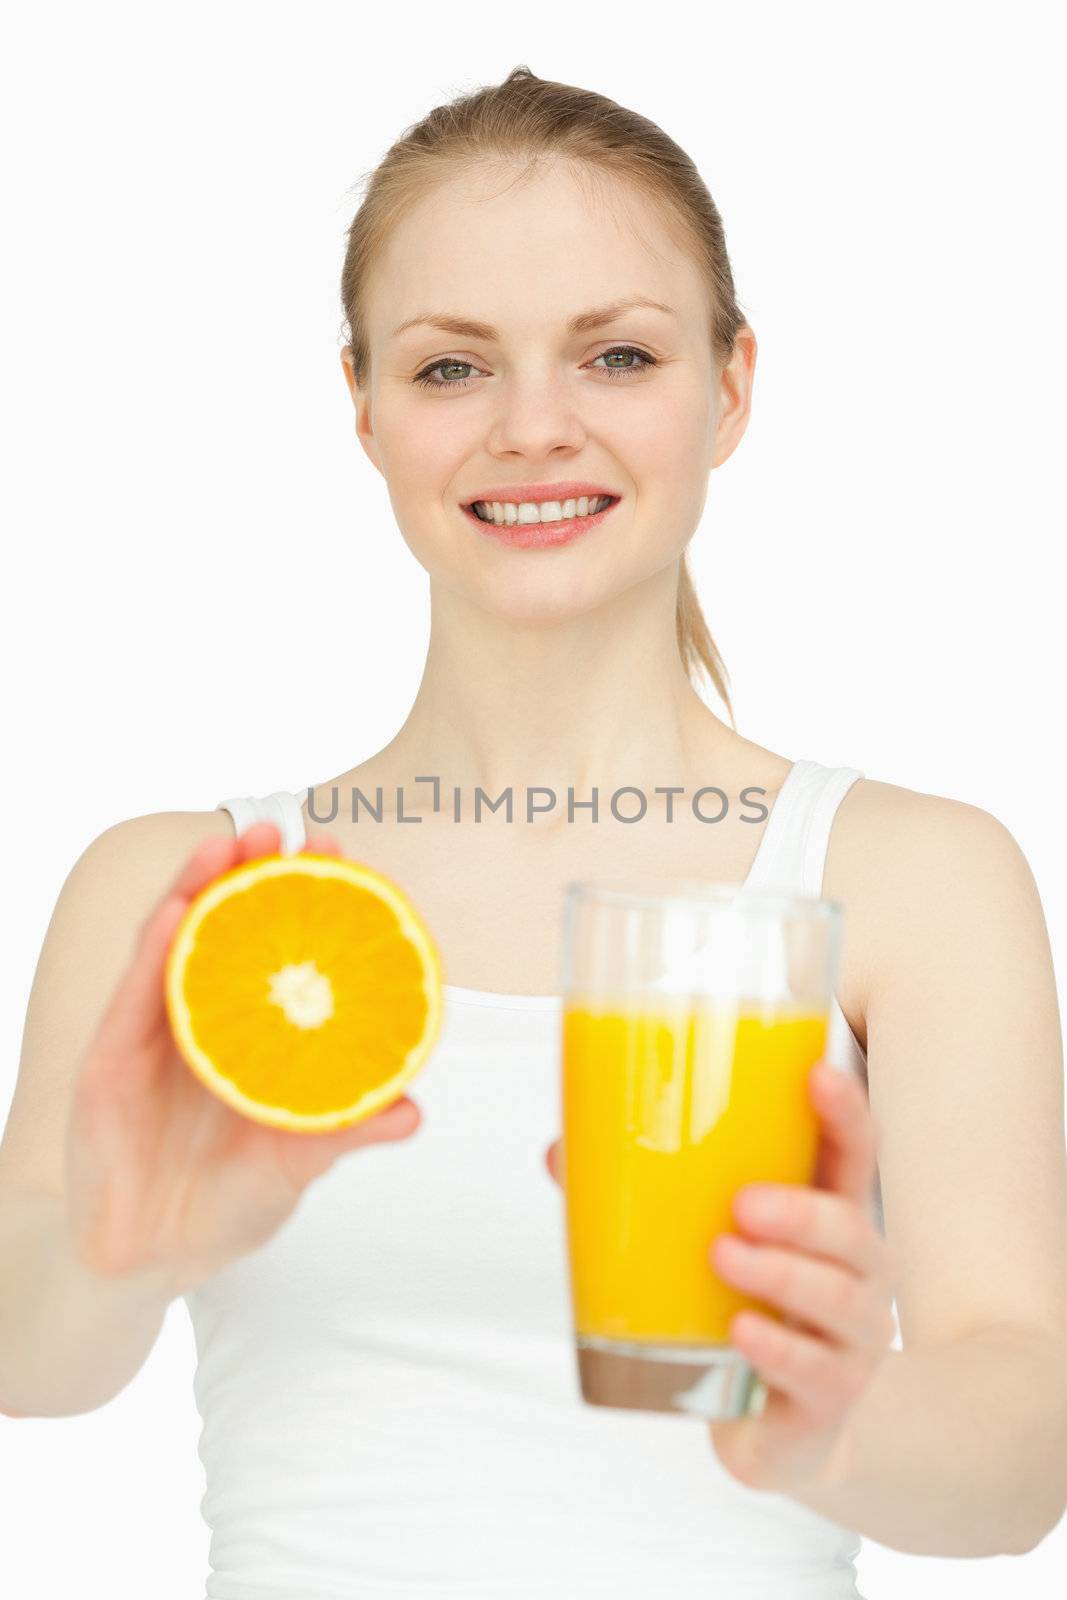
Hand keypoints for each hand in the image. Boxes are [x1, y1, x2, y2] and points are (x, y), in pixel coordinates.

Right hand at [67, 820, 421, 1298]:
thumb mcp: (297, 1160)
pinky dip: (152, 952)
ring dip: (194, 889)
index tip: (339, 855)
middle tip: (282, 829)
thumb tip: (412, 1109)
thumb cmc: (225, 1203)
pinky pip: (130, 999)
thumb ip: (346, 1130)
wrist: (152, 1264)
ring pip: (170, 945)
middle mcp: (196, 1020)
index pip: (272, 948)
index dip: (302, 899)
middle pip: (220, 928)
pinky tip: (175, 913)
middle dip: (248, 872)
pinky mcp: (107, 1065)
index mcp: (244, 1032)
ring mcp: (148, 1037)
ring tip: (227, 845)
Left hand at [544, 1062, 897, 1497]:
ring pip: (838, 1300)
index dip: (843, 1112)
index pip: (853, 1153)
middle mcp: (857, 1272)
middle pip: (851, 1228)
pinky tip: (743, 1334)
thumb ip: (641, 1198)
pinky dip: (778, 1351)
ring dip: (782, 1275)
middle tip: (741, 1204)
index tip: (816, 1073)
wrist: (775, 1425)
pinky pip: (814, 1372)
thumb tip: (560, 1152)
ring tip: (723, 1256)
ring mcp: (852, 1339)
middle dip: (800, 1212)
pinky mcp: (830, 1399)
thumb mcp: (705, 1248)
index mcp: (827, 1217)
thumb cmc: (740, 1308)